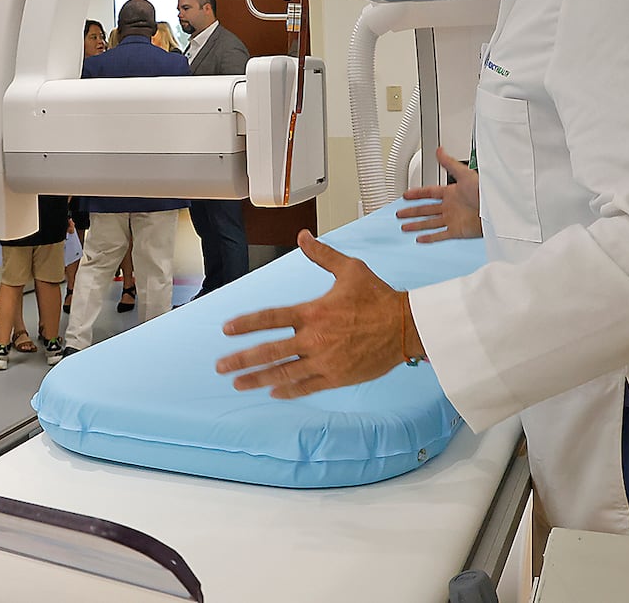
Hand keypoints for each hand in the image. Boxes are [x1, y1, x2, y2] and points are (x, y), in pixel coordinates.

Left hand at [215, 231, 415, 397]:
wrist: (406, 326)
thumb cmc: (379, 297)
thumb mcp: (350, 269)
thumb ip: (322, 255)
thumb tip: (303, 236)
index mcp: (313, 312)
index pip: (270, 318)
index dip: (246, 324)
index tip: (227, 330)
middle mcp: (314, 339)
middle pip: (270, 351)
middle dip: (242, 360)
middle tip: (221, 366)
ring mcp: (325, 361)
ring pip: (284, 373)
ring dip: (258, 379)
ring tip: (239, 384)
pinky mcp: (337, 377)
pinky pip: (307, 387)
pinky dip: (288, 390)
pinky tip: (273, 391)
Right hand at [395, 146, 481, 241]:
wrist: (496, 209)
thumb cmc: (485, 192)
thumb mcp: (465, 174)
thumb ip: (450, 163)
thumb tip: (439, 150)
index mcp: (452, 193)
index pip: (429, 193)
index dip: (417, 194)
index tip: (406, 195)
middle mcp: (451, 207)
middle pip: (426, 209)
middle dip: (412, 211)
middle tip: (400, 213)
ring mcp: (453, 220)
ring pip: (429, 223)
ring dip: (416, 225)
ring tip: (404, 227)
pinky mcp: (457, 231)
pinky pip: (440, 235)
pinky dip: (429, 237)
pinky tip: (420, 239)